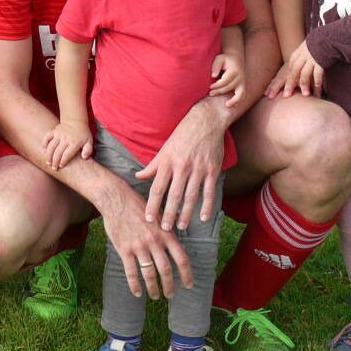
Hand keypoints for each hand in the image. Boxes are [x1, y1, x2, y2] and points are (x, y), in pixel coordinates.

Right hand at [43, 119, 92, 171]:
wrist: (76, 120)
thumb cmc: (83, 134)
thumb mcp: (89, 142)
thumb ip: (88, 150)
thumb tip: (84, 157)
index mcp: (74, 142)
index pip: (67, 154)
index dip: (63, 161)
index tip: (61, 166)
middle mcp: (65, 138)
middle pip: (58, 152)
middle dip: (55, 161)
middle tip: (54, 168)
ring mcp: (58, 134)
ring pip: (51, 146)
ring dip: (48, 155)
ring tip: (48, 162)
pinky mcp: (54, 131)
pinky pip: (47, 137)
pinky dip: (44, 143)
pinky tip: (44, 150)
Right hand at [98, 187, 191, 299]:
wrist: (116, 198)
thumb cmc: (138, 205)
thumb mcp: (159, 216)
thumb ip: (168, 232)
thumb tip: (179, 247)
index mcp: (166, 234)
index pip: (181, 259)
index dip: (187, 275)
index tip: (189, 285)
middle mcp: (154, 242)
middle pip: (166, 270)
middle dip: (170, 286)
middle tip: (171, 295)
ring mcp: (139, 246)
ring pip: (149, 273)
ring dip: (154, 288)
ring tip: (156, 295)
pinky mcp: (124, 249)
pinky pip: (131, 272)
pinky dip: (135, 285)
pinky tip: (137, 293)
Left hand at [135, 98, 224, 230]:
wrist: (205, 121)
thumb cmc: (182, 135)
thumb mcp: (164, 149)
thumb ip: (153, 165)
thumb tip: (138, 176)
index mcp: (167, 162)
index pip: (157, 187)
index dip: (152, 204)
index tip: (148, 219)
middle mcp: (181, 167)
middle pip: (173, 195)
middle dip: (168, 213)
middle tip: (164, 229)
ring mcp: (198, 169)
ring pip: (190, 195)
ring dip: (186, 213)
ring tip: (180, 226)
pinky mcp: (212, 169)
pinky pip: (209, 190)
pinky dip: (206, 205)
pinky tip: (203, 217)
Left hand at [208, 52, 244, 101]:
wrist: (236, 58)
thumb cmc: (225, 59)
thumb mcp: (219, 58)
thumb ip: (216, 66)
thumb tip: (213, 76)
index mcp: (235, 70)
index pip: (225, 81)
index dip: (217, 85)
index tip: (210, 87)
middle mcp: (241, 77)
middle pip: (229, 87)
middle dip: (219, 91)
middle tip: (210, 93)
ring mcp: (243, 82)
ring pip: (240, 93)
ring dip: (233, 100)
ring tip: (227, 105)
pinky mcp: (243, 85)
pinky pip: (243, 95)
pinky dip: (238, 100)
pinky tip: (232, 104)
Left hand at [272, 41, 325, 97]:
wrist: (326, 37)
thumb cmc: (315, 46)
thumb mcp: (303, 52)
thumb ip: (298, 62)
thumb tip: (294, 74)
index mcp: (295, 56)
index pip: (286, 71)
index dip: (278, 82)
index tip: (271, 92)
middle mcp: (301, 57)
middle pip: (293, 73)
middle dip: (289, 84)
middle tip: (286, 96)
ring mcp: (310, 59)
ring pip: (305, 73)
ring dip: (304, 84)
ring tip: (305, 95)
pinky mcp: (320, 60)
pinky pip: (317, 73)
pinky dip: (317, 81)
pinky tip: (317, 90)